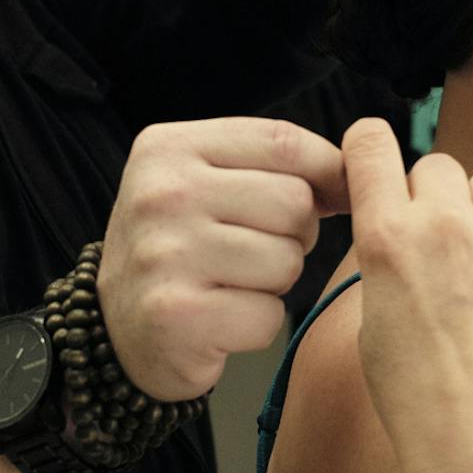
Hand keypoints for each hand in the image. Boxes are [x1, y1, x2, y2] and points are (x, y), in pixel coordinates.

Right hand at [100, 118, 347, 400]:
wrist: (116, 330)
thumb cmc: (180, 249)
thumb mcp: (204, 183)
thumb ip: (271, 166)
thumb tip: (356, 171)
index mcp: (169, 147)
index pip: (283, 142)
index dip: (328, 171)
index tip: (336, 196)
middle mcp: (161, 194)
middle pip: (294, 203)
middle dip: (295, 235)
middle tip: (255, 251)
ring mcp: (166, 254)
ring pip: (287, 260)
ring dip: (277, 282)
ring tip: (234, 283)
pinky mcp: (177, 314)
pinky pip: (269, 315)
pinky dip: (258, 325)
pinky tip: (222, 320)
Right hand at [340, 118, 472, 472]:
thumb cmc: (417, 400)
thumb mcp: (372, 321)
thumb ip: (387, 259)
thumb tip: (402, 231)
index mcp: (387, 238)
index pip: (371, 144)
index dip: (369, 147)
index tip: (373, 158)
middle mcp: (445, 226)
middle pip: (435, 165)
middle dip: (429, 196)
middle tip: (430, 243)